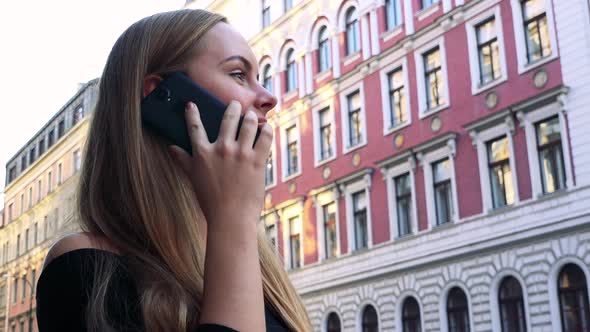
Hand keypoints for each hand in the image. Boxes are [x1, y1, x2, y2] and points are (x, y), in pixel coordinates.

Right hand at [169, 101, 272, 230]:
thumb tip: (171, 149)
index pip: (194, 127)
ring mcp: (241, 154)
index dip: (192, 113)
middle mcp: (222, 149)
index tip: (192, 104)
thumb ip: (183, 160)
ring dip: (251, 117)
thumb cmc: (211, 200)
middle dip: (233, 107)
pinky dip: (267, 130)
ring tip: (252, 116)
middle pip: (228, 118)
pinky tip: (267, 128)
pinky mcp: (258, 160)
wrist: (231, 218)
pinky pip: (265, 137)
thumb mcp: (193, 178)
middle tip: (236, 104)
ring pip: (249, 124)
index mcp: (203, 153)